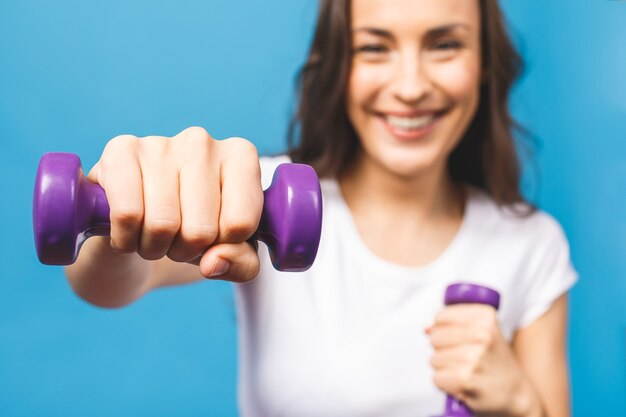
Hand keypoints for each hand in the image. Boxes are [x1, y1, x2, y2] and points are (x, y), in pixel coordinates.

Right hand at [87, 126, 262, 281]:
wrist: (138, 222)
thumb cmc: (196, 231)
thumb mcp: (233, 253)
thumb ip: (242, 264)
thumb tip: (213, 263)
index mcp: (241, 156)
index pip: (240, 224)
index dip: (223, 247)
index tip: (215, 237)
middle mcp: (203, 142)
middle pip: (201, 229)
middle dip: (187, 251)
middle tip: (179, 239)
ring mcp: (161, 143)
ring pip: (163, 224)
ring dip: (155, 248)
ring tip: (155, 234)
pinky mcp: (120, 151)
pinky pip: (127, 214)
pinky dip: (126, 239)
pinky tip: (128, 230)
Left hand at [426, 305, 542, 416]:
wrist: (517, 394)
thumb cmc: (496, 362)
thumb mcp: (484, 332)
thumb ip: (454, 324)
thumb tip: (427, 329)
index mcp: (485, 317)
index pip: (440, 317)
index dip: (444, 330)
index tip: (461, 340)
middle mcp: (481, 334)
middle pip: (435, 337)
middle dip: (443, 350)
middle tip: (464, 359)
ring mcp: (473, 357)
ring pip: (434, 358)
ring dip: (445, 368)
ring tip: (466, 371)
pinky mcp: (465, 379)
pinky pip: (437, 378)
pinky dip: (446, 384)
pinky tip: (462, 383)